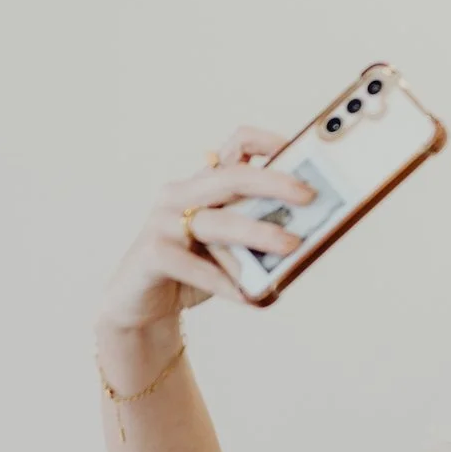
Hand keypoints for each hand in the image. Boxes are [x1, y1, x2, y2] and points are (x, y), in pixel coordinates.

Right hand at [95, 126, 317, 347]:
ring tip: (291, 246)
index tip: (300, 150)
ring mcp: (162, 222)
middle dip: (274, 183)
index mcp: (202, 185)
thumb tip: (305, 236)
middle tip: (308, 195)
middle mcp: (180, 195)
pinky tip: (249, 295)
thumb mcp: (230, 250)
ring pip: (217, 223)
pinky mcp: (153, 253)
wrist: (142, 308)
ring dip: (258, 233)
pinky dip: (226, 282)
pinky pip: (195, 267)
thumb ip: (254, 236)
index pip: (235, 147)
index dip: (268, 143)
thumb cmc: (192, 274)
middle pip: (231, 177)